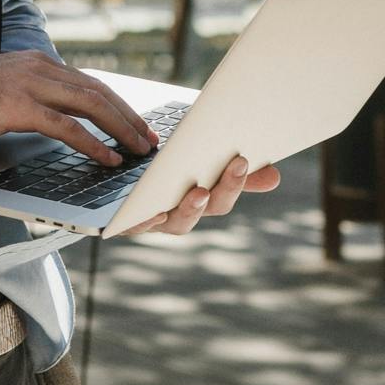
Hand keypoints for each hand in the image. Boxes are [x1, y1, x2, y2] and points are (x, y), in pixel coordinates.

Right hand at [0, 47, 161, 165]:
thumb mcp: (1, 87)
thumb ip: (28, 95)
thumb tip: (49, 115)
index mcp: (38, 63)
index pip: (89, 82)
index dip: (118, 103)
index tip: (137, 122)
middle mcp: (40, 69)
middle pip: (99, 92)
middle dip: (129, 117)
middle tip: (150, 139)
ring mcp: (30, 86)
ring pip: (91, 105)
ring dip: (121, 129)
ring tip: (139, 150)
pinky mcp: (19, 107)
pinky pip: (66, 127)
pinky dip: (92, 143)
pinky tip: (107, 158)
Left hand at [133, 153, 281, 236]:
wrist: (110, 172)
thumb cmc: (159, 166)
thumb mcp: (193, 158)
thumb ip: (228, 171)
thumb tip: (274, 176)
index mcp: (197, 200)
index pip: (223, 197)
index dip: (237, 181)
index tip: (246, 158)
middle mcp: (178, 213)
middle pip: (207, 209)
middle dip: (224, 189)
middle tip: (237, 164)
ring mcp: (152, 219)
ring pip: (176, 223)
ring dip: (191, 209)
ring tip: (199, 192)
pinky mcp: (125, 221)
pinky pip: (136, 226)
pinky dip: (146, 220)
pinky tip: (156, 209)